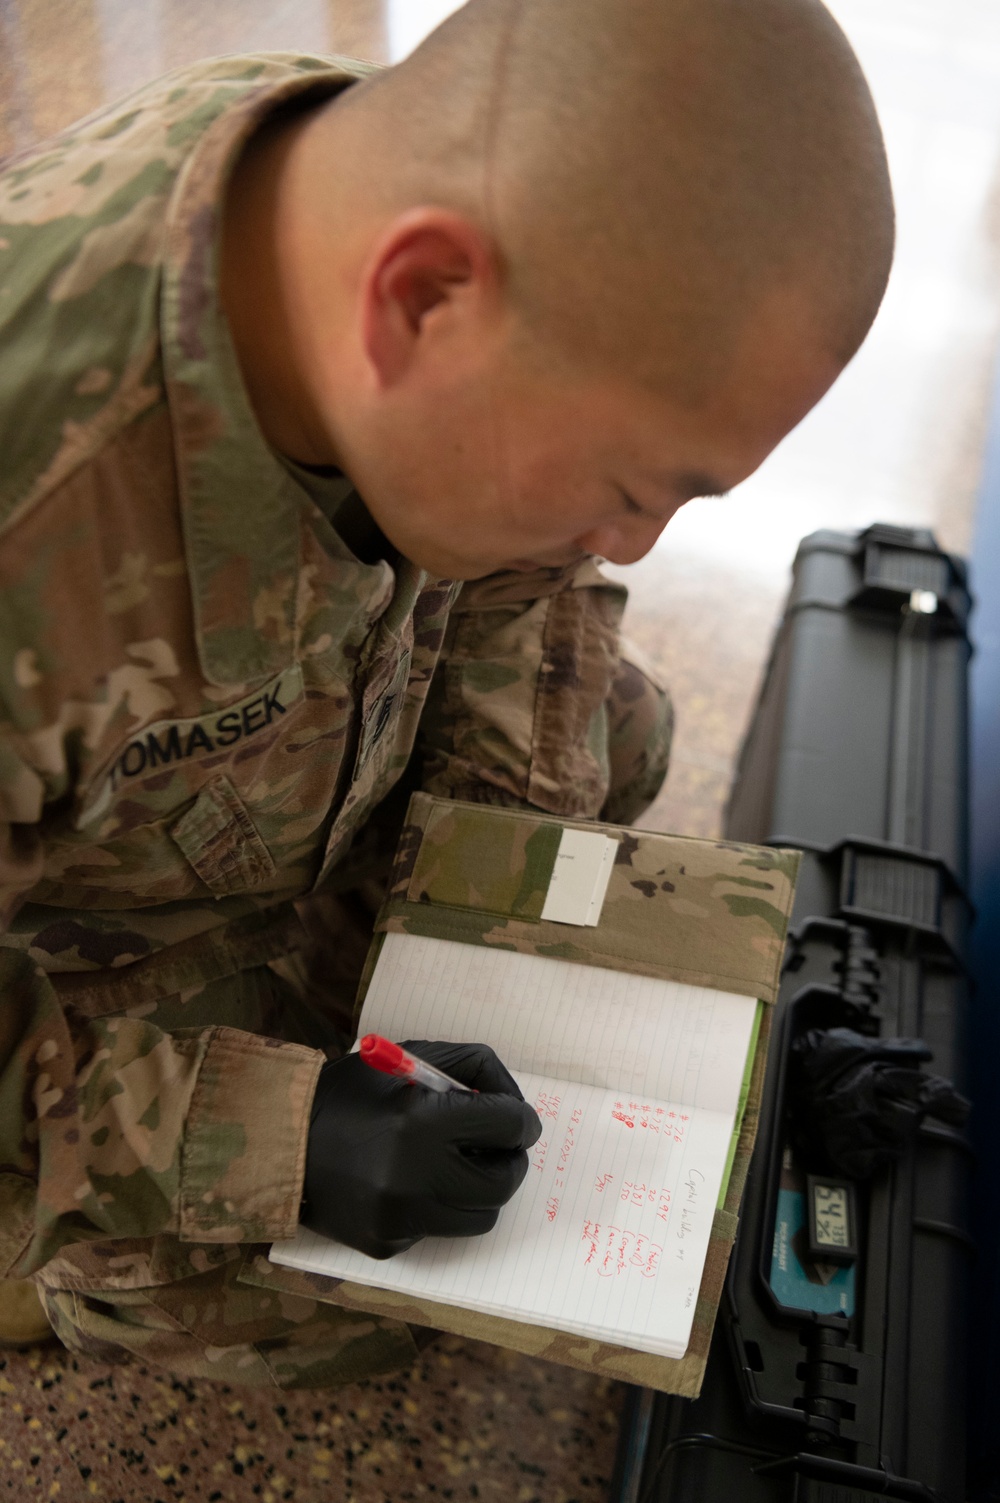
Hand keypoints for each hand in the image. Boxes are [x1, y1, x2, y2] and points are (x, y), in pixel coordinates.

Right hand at [301, 1040, 541, 1258]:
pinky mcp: (387, 1244)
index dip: (520, 1118)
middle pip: (503, 1181)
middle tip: (496, 1145)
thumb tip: (514, 1101)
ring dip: (479, 1188)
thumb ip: (469, 1068)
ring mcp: (400, 1218)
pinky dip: (438, 1207)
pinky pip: (439, 1230)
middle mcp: (414, 1176)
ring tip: (455, 1164)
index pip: (509, 1125)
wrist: (281, 1142)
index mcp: (422, 1121)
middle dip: (508, 1159)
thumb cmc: (351, 1092)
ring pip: (481, 1216)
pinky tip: (410, 1183)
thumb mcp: (409, 1058)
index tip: (515, 1118)